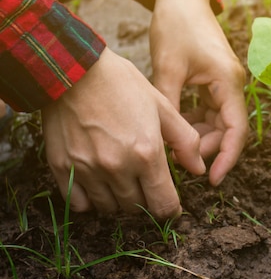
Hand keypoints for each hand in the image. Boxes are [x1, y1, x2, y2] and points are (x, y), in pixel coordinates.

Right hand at [41, 48, 205, 218]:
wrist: (74, 70)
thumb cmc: (123, 85)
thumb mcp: (163, 108)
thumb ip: (185, 141)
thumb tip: (198, 169)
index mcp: (147, 153)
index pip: (163, 205)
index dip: (170, 209)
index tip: (170, 204)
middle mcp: (117, 167)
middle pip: (137, 208)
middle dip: (145, 200)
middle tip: (145, 182)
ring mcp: (87, 169)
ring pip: (109, 208)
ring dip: (119, 200)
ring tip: (122, 179)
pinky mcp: (62, 167)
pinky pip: (80, 204)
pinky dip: (91, 200)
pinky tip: (98, 183)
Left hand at [150, 0, 247, 185]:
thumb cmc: (176, 27)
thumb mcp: (167, 69)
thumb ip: (171, 107)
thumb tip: (167, 144)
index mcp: (228, 82)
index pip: (236, 130)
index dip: (227, 158)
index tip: (212, 180)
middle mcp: (232, 86)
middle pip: (228, 130)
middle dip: (206, 148)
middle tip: (177, 160)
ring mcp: (224, 84)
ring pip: (218, 123)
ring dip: (199, 136)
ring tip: (173, 144)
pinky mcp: (214, 81)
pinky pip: (209, 111)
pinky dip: (194, 122)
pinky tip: (175, 126)